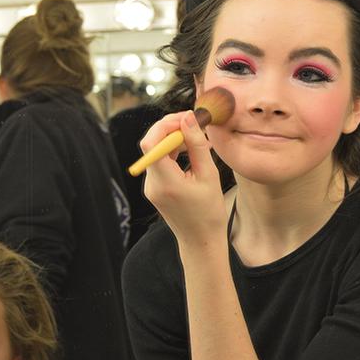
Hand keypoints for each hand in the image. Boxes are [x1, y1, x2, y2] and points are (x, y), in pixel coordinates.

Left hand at [140, 111, 227, 250]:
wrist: (200, 240)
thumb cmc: (209, 212)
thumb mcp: (209, 175)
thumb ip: (197, 145)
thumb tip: (188, 119)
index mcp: (165, 181)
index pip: (151, 143)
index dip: (165, 125)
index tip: (186, 119)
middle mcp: (152, 183)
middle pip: (152, 144)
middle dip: (171, 129)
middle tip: (194, 124)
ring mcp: (151, 186)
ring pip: (156, 151)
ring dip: (175, 140)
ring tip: (199, 140)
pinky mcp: (154, 187)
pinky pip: (160, 161)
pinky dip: (174, 152)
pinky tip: (192, 152)